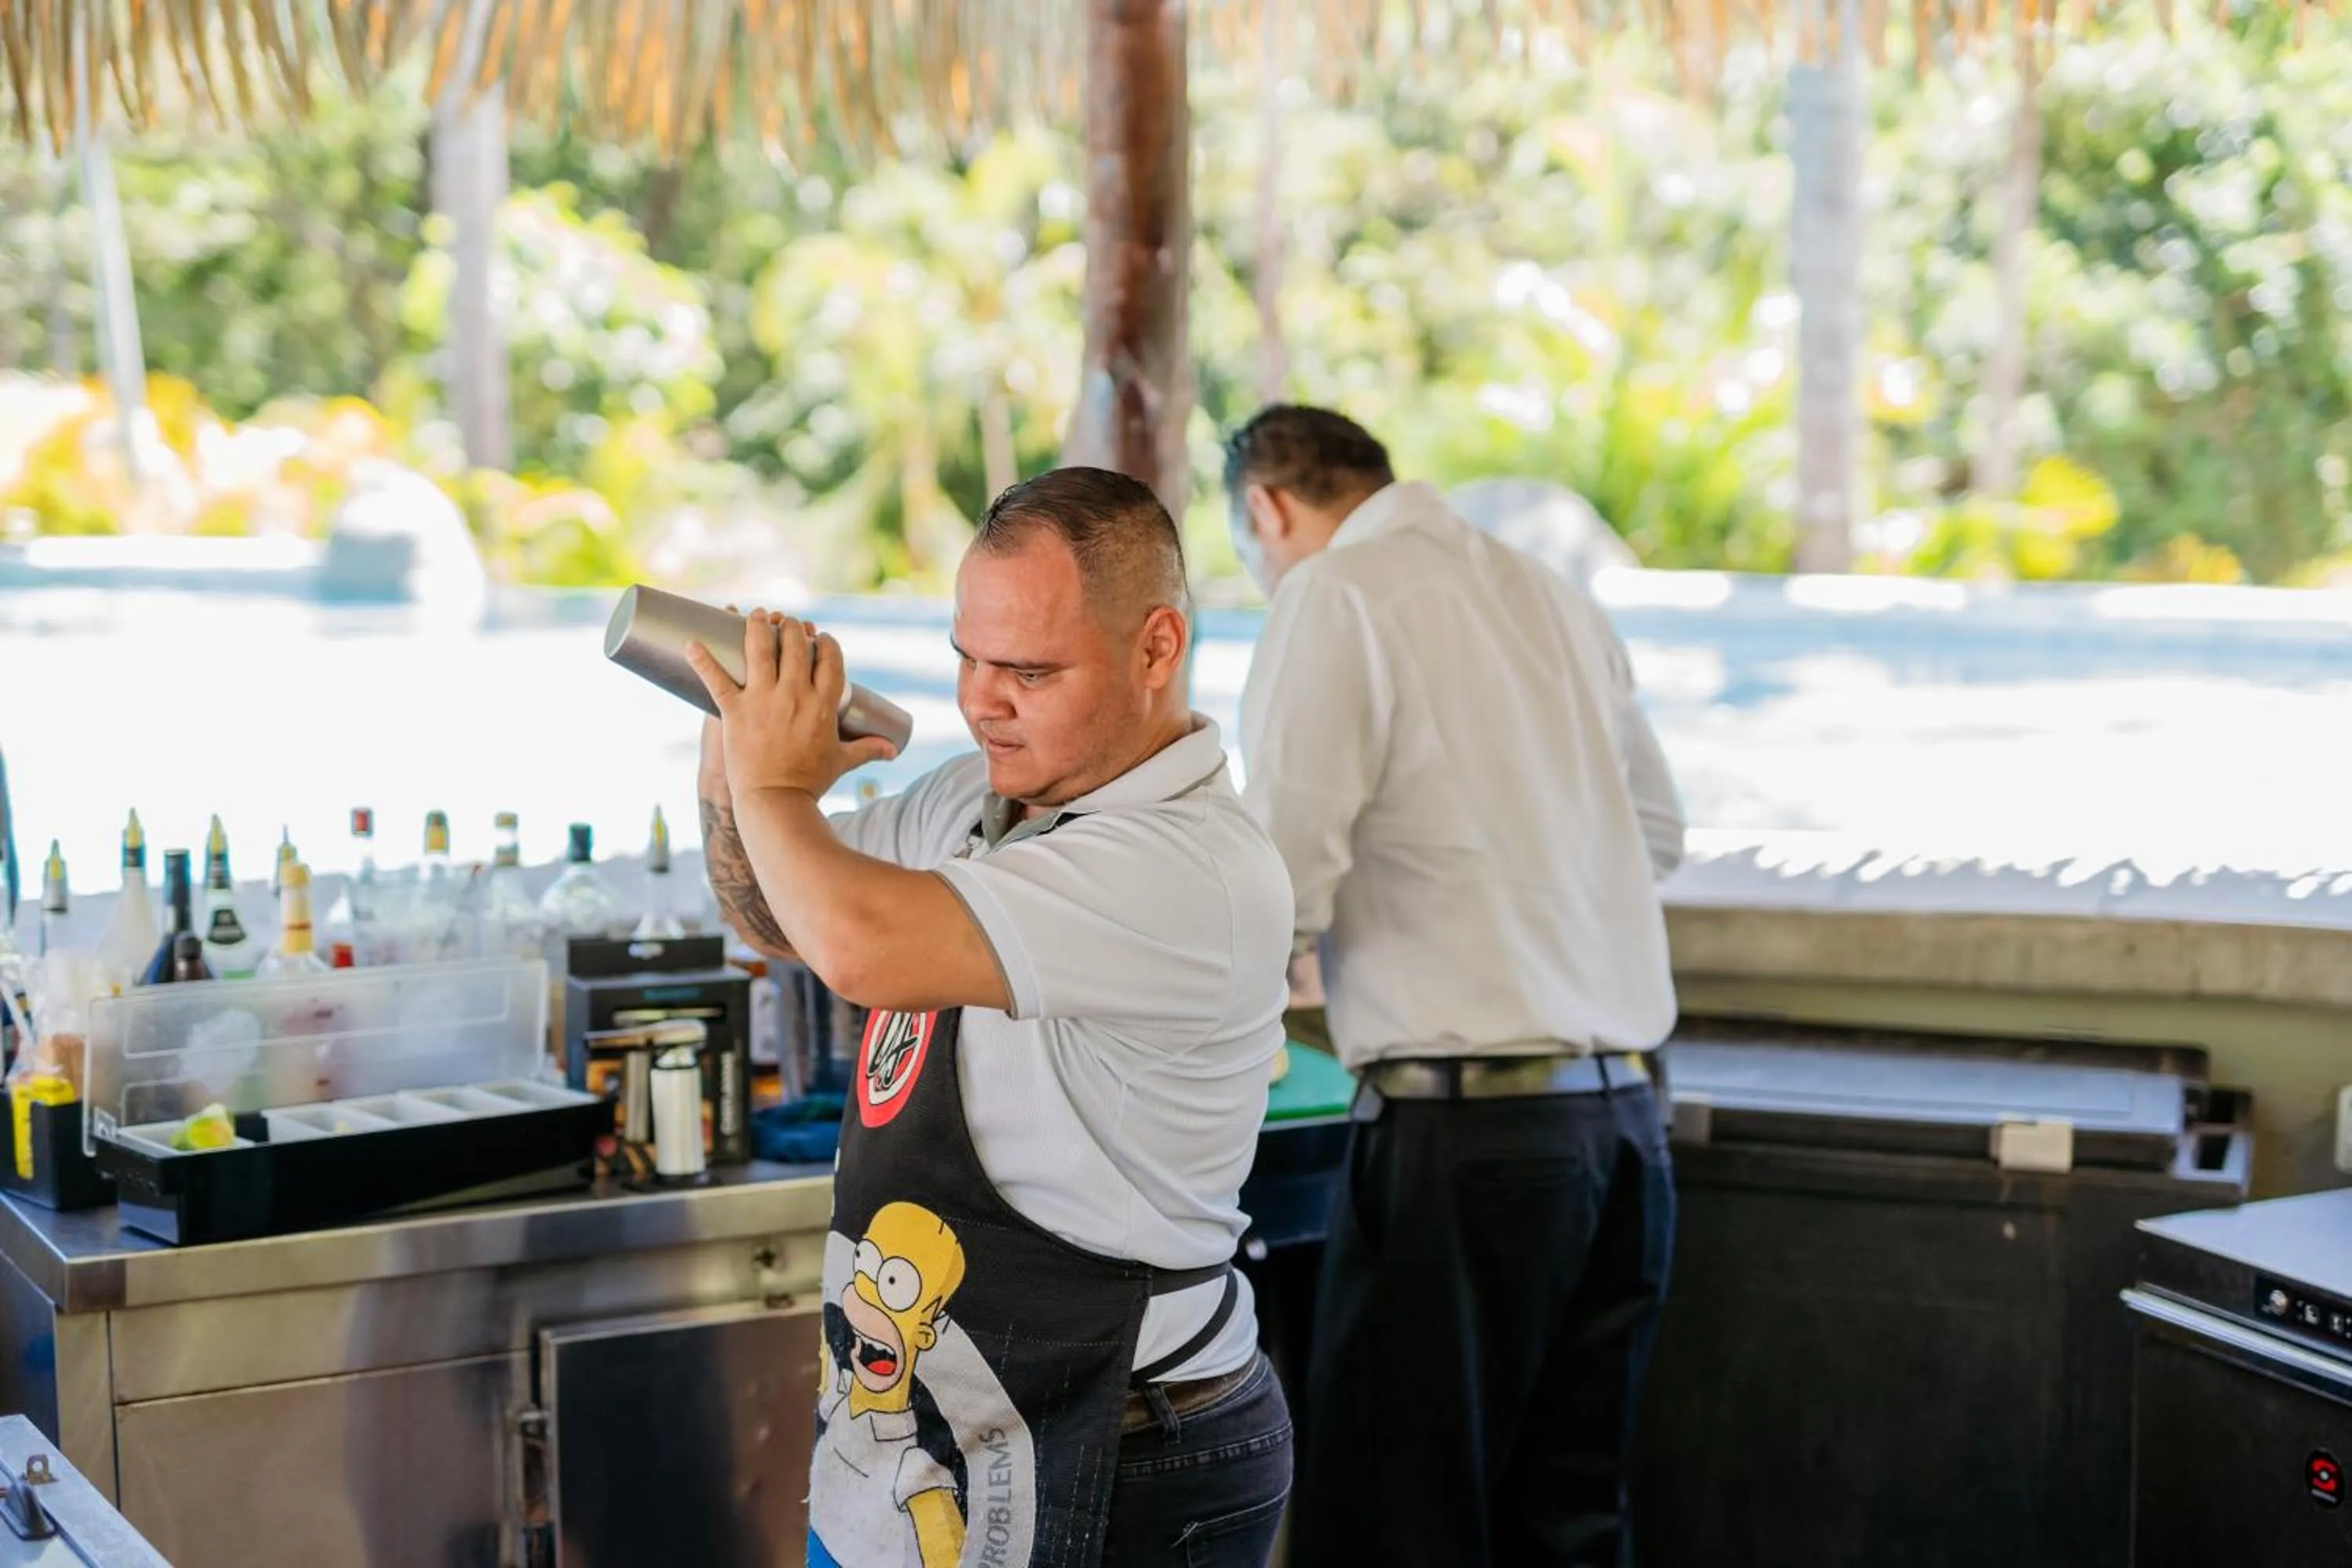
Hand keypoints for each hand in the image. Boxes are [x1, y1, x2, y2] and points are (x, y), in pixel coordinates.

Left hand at [687, 610, 898, 799]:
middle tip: (785, 622)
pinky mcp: (735, 711)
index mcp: (823, 705)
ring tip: (755, 615)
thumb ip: (867, 750)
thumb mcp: (842, 762)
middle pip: (796, 646)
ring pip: (760, 650)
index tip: (820, 638)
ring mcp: (763, 701)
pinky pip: (716, 679)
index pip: (829, 659)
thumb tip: (892, 749)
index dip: (826, 643)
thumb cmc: (811, 783)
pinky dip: (702, 659)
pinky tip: (692, 643)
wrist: (777, 803)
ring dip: (757, 626)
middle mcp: (795, 695)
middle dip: (791, 627)